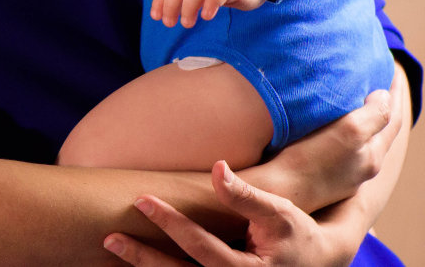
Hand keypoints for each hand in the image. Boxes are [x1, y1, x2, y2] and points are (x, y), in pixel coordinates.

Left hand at [101, 161, 355, 266]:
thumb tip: (217, 167)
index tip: (142, 199)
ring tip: (113, 248)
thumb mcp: (278, 212)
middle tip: (110, 237)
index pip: (200, 246)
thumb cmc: (295, 233)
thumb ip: (245, 195)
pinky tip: (133, 261)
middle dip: (143, 257)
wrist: (315, 263)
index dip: (170, 222)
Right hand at [252, 81, 399, 213]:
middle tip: (382, 80)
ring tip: (361, 97)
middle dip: (385, 104)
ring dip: (367, 117)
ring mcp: (346, 174)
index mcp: (374, 154)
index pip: (394, 118)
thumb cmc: (310, 160)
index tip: (394, 68)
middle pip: (383, 130)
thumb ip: (374, 114)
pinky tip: (335, 122)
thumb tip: (384, 97)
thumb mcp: (349, 132)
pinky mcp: (326, 176)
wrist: (278, 192)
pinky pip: (346, 146)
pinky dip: (349, 128)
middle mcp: (364, 166)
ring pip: (364, 139)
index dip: (396, 92)